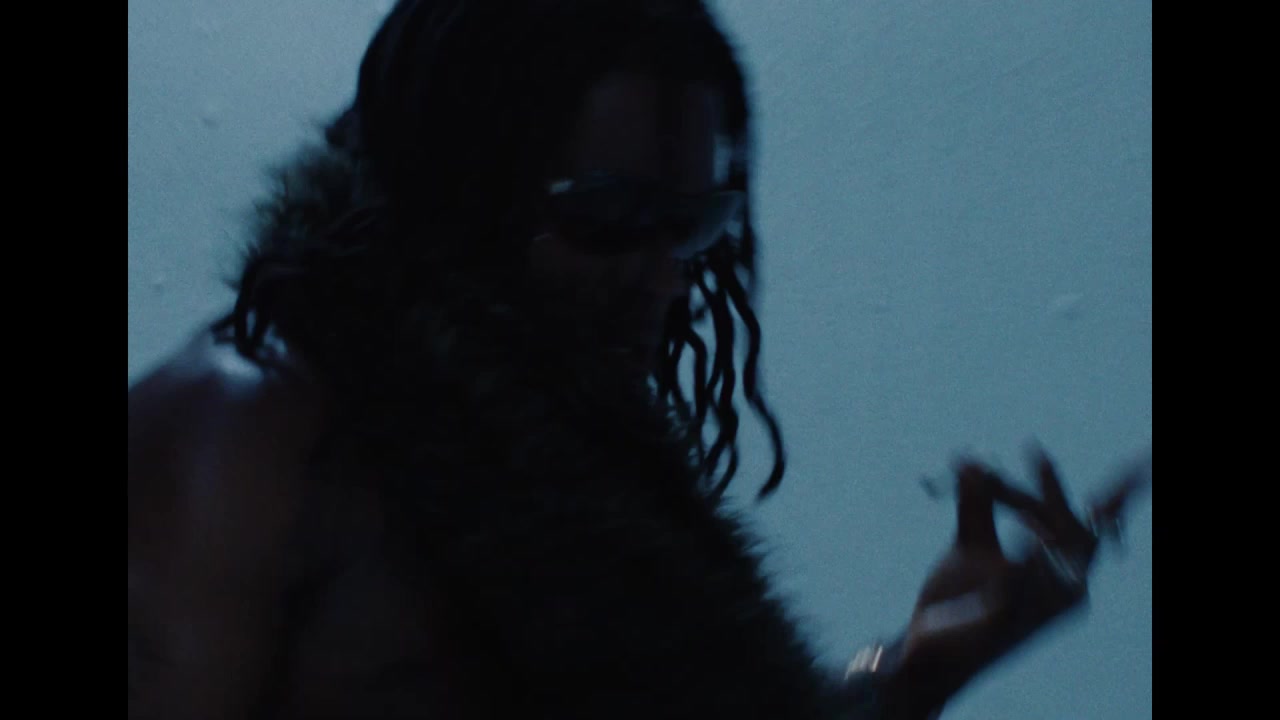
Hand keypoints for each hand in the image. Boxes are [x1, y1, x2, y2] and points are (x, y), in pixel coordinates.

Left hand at [890, 445, 1150, 710]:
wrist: (931, 650)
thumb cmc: (960, 600)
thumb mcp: (969, 544)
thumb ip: (975, 504)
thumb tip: (971, 459)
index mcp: (1057, 575)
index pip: (1074, 523)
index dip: (1059, 486)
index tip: (1033, 448)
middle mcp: (1061, 595)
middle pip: (1074, 533)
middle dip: (1052, 492)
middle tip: (1032, 454)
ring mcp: (1037, 610)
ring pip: (1051, 550)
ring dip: (1028, 509)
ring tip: (997, 480)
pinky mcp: (1005, 619)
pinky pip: (1016, 578)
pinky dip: (1014, 549)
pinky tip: (1011, 525)